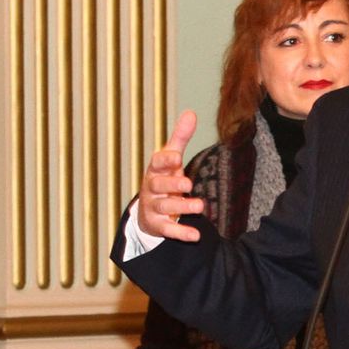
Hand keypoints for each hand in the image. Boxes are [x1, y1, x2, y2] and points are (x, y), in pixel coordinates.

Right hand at [136, 111, 203, 241]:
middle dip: (172, 184)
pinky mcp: (158, 225)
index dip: (165, 160)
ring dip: (181, 206)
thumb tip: (191, 113)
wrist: (148, 209)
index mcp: (155, 170)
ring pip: (165, 207)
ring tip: (200, 206)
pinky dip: (181, 232)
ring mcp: (153, 207)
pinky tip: (196, 235)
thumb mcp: (170, 158)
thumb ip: (180, 138)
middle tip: (188, 183)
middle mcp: (151, 188)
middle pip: (158, 185)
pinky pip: (168, 230)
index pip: (157, 163)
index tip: (177, 158)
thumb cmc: (163, 178)